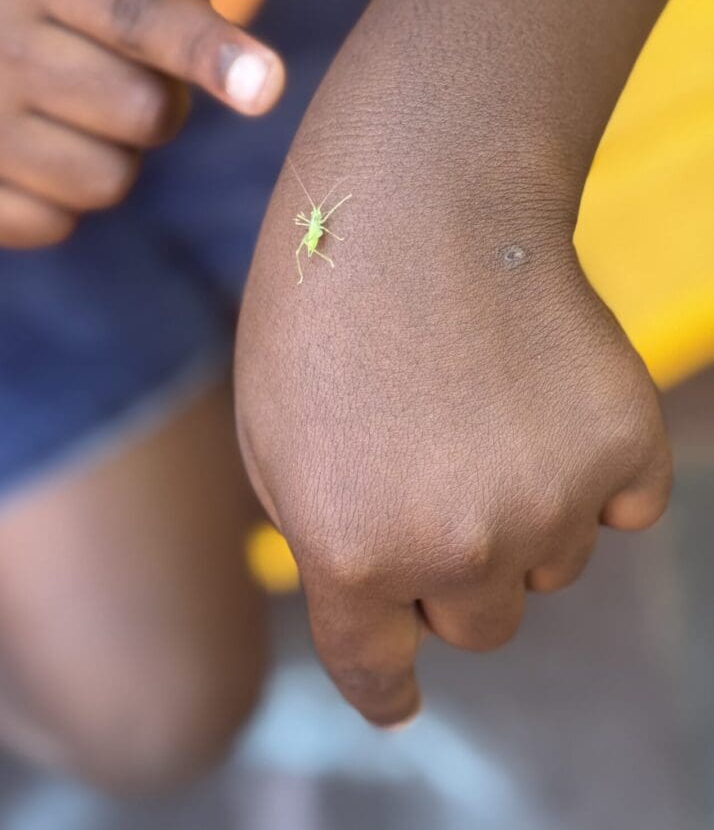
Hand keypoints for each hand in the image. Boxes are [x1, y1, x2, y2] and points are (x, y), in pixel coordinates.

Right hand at [0, 0, 283, 245]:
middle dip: (156, 107)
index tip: (264, 84)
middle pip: (145, 113)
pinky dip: (58, 196)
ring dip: (109, 156)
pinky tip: (15, 153)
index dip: (206, 49)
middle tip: (108, 82)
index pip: (135, 12)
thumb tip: (241, 66)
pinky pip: (60, 222)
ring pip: (111, 180)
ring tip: (54, 116)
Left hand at [234, 0, 671, 727]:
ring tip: (480, 410)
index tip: (400, 699)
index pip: (376, 671)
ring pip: (549, 567)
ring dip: (520, 518)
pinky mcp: (623, 445)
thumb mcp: (270, 433)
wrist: (418, 194)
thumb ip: (321, 536)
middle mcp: (454, 547)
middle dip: (452, 575)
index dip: (388, 692)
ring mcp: (549, 500)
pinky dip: (587, 472)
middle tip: (435, 479)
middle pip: (477, 624)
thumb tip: (376, 594)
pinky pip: (621, 509)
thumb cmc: (322, 303)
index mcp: (349, 550)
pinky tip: (543, 397)